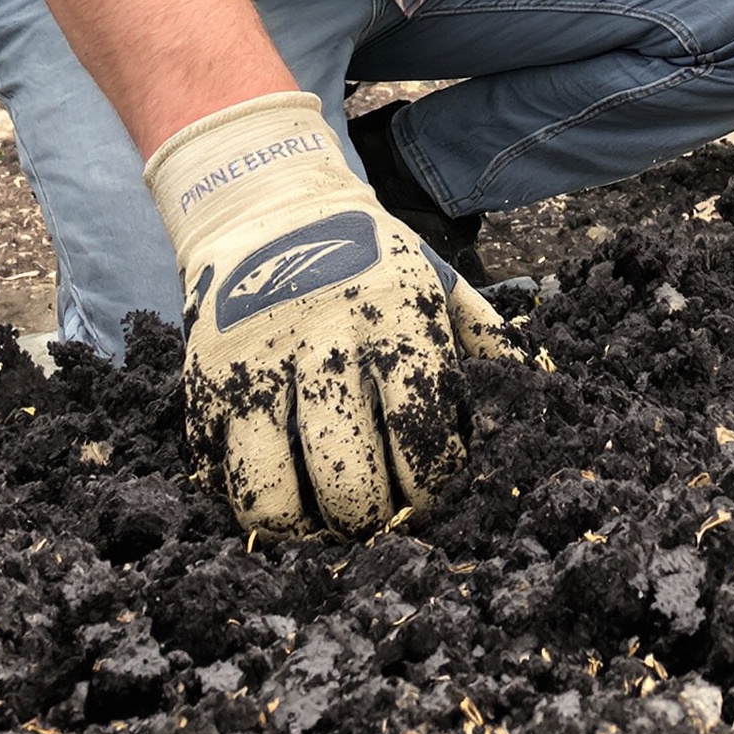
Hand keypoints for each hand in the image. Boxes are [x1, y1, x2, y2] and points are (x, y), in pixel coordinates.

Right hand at [145, 92, 467, 535]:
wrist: (268, 204)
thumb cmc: (368, 257)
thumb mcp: (436, 279)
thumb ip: (484, 338)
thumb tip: (531, 395)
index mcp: (395, 318)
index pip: (423, 435)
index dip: (432, 486)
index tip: (431, 495)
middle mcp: (325, 342)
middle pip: (348, 477)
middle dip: (370, 521)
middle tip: (378, 521)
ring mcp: (256, 365)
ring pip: (271, 491)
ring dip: (302, 528)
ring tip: (322, 526)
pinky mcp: (203, 379)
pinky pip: (217, 473)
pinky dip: (245, 500)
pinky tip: (277, 493)